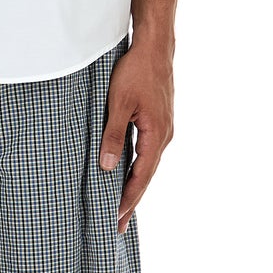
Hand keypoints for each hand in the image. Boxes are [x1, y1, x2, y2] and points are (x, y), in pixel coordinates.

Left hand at [99, 40, 173, 233]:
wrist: (155, 47)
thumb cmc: (136, 71)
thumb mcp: (118, 104)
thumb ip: (113, 136)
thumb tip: (108, 168)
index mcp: (157, 135)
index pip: (140, 177)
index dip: (127, 200)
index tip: (116, 220)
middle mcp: (164, 136)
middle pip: (146, 176)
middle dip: (131, 201)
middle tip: (117, 226)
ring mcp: (163, 129)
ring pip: (147, 165)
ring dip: (133, 186)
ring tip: (120, 207)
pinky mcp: (158, 122)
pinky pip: (147, 153)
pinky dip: (136, 169)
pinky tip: (126, 175)